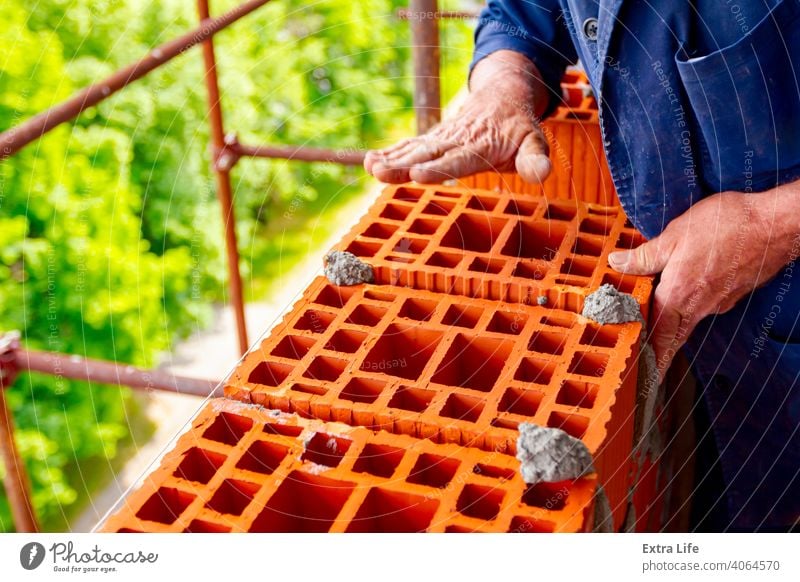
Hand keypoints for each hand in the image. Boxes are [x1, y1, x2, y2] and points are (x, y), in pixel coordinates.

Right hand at [364, 50, 552, 183]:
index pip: (457, 159)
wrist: (502, 95)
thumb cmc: (518, 126)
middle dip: (403, 164)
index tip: (418, 174)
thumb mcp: (534, 140)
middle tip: (382, 173)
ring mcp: (441, 139)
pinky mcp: (432, 139)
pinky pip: (409, 146)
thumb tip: (542, 173)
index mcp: (481, 145)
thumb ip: (535, 158)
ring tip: (371, 168)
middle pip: (427, 154)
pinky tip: (370, 162)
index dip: (438, 168)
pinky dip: (390, 153)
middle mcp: (457, 140)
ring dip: (391, 159)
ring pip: (414, 149)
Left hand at [608, 187, 799, 379]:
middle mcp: (699, 305)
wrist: (775, 225)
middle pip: (676, 335)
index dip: (653, 358)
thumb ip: (644, 256)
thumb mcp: (674, 237)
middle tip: (651, 364)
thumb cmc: (726, 227)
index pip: (659, 336)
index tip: (649, 377)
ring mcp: (720, 301)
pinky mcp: (733, 292)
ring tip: (660, 325)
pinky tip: (689, 294)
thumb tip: (616, 263)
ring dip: (676, 325)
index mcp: (678, 295)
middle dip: (663, 351)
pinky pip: (707, 306)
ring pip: (691, 319)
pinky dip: (695, 306)